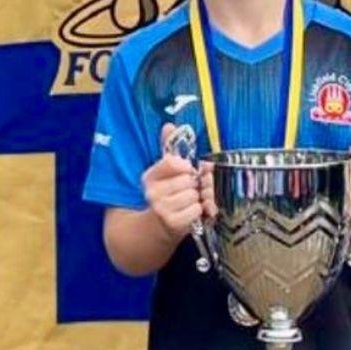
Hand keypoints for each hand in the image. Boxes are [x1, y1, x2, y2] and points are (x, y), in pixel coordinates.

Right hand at [146, 123, 211, 238]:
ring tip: (195, 198)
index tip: (188, 170)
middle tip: (195, 187)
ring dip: (200, 197)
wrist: (162, 224)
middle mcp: (152, 192)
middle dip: (197, 183)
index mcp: (150, 177)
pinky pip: (196, 209)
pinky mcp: (172, 222)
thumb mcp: (167, 171)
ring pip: (193, 195)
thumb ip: (170, 148)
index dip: (186, 166)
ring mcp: (161, 208)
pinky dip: (200, 210)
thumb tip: (169, 125)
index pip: (172, 161)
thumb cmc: (171, 192)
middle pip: (187, 179)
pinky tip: (194, 210)